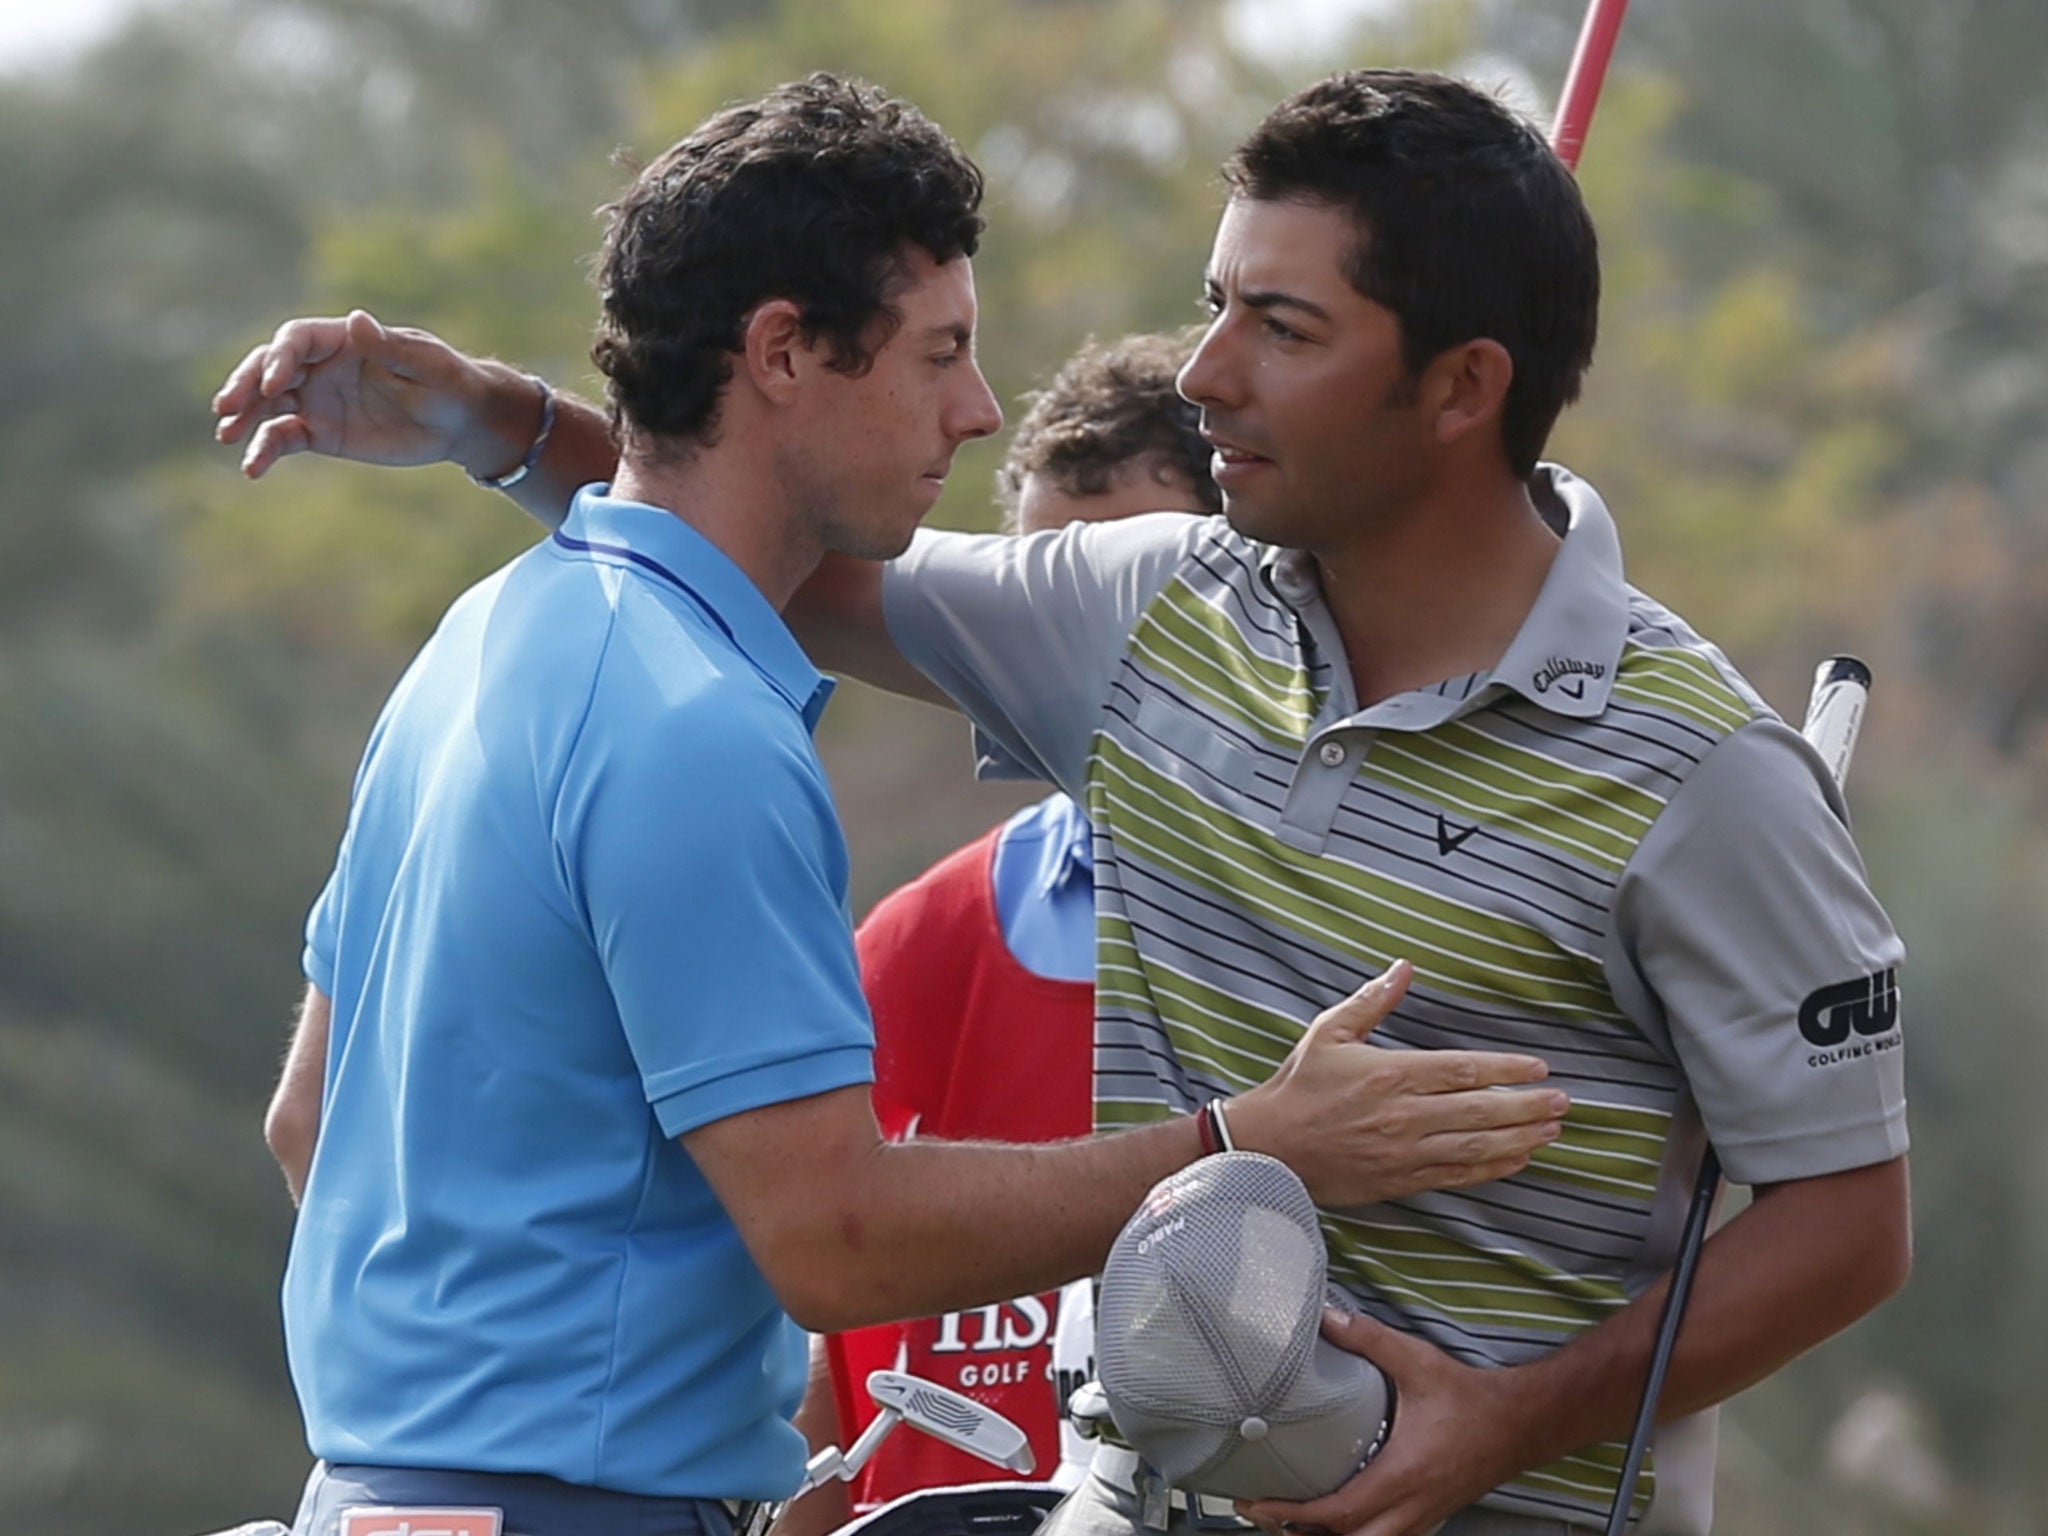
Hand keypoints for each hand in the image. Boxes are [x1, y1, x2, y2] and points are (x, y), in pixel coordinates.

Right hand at [211, 309, 526, 479]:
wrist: (460, 421)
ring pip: (268, 405)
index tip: (274, 385)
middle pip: (268, 368)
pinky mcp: (320, 433)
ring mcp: (316, 399)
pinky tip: (252, 468)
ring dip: (244, 418)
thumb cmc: (449, 382)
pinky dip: (265, 451)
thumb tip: (356, 320)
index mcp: (343, 339)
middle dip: (245, 385)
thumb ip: (391, 347)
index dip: (279, 358)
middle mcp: (320, 366)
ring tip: (227, 437)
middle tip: (226, 407)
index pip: (296, 340)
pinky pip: (284, 438)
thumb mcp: (428, 364)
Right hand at [1226, 960, 1567, 1207]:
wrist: (1268, 1146)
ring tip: (1552, 1131)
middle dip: (1527, 1107)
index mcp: (1390, 1073)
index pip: (1463, 1071)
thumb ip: (1373, 1000)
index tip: (1539, 1069)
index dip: (1506, 1070)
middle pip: (1480, 1112)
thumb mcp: (1329, 1031)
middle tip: (1563, 1103)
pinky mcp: (1400, 1180)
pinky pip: (1456, 1176)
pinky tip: (1517, 1161)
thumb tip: (1404, 966)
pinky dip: (1491, 1169)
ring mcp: (1404, 1152)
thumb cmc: (1299, 1085)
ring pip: (1475, 1147)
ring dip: (1520, 1139)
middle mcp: (1403, 1115)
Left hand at [1239, 1308, 1535, 1535]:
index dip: (1293, 1514)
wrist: (1522, 1422)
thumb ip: (1368, 1338)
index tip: (1259, 1502)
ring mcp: (1423, 1516)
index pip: (1339, 1514)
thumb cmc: (1470, 1397)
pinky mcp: (1431, 1514)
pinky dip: (1358, 1534)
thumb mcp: (1417, 1361)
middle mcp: (1411, 1506)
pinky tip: (1339, 1518)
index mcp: (1401, 1476)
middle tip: (1263, 1514)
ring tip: (1291, 1519)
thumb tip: (1325, 1318)